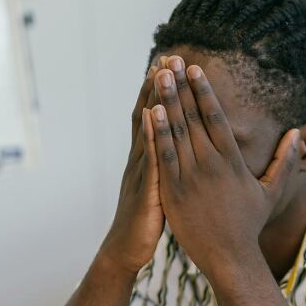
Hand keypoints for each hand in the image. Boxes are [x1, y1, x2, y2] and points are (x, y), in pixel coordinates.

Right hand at [99, 66, 164, 274]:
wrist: (126, 250)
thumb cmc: (147, 220)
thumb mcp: (160, 187)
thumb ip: (165, 165)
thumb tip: (179, 148)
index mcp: (147, 158)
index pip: (153, 117)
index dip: (159, 91)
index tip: (168, 63)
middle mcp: (140, 159)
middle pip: (148, 115)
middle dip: (156, 86)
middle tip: (166, 56)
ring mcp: (140, 172)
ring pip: (147, 130)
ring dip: (152, 101)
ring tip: (158, 75)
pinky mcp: (145, 190)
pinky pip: (149, 159)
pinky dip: (150, 136)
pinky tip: (152, 117)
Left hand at [149, 57, 299, 280]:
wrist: (229, 257)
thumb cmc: (249, 224)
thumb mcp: (271, 191)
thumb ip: (284, 160)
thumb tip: (297, 134)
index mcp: (232, 160)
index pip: (215, 116)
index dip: (204, 90)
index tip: (195, 69)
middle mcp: (211, 163)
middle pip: (193, 116)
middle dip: (181, 86)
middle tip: (170, 60)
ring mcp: (190, 176)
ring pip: (176, 130)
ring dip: (166, 100)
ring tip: (157, 76)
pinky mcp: (173, 191)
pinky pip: (163, 155)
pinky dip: (156, 131)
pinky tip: (149, 111)